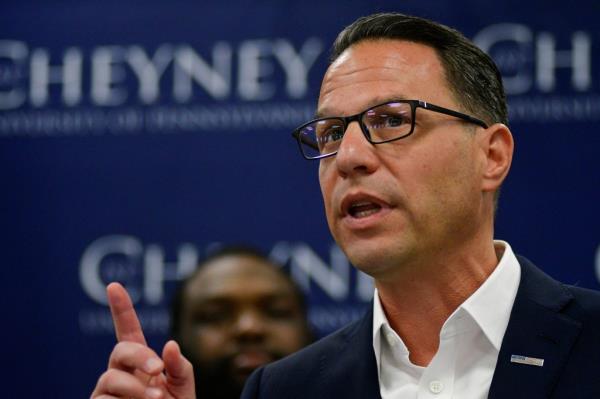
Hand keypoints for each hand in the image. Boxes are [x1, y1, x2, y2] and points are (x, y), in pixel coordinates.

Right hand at [91, 283, 195, 398]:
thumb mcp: (184, 389)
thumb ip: (180, 367)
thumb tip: (169, 345)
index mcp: (142, 362)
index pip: (129, 330)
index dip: (121, 308)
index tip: (113, 285)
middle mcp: (120, 372)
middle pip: (120, 350)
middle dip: (138, 357)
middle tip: (157, 370)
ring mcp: (107, 392)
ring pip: (111, 378)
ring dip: (135, 389)